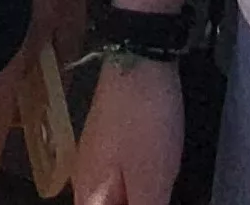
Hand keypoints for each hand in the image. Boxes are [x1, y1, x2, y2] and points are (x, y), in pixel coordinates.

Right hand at [72, 57, 185, 204]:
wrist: (139, 59)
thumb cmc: (144, 125)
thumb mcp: (151, 183)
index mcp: (88, 195)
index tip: (151, 201)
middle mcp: (84, 179)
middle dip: (138, 204)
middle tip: (162, 194)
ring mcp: (98, 157)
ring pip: (114, 198)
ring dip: (140, 199)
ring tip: (165, 191)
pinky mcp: (113, 141)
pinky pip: (122, 182)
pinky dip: (142, 190)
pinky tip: (162, 185)